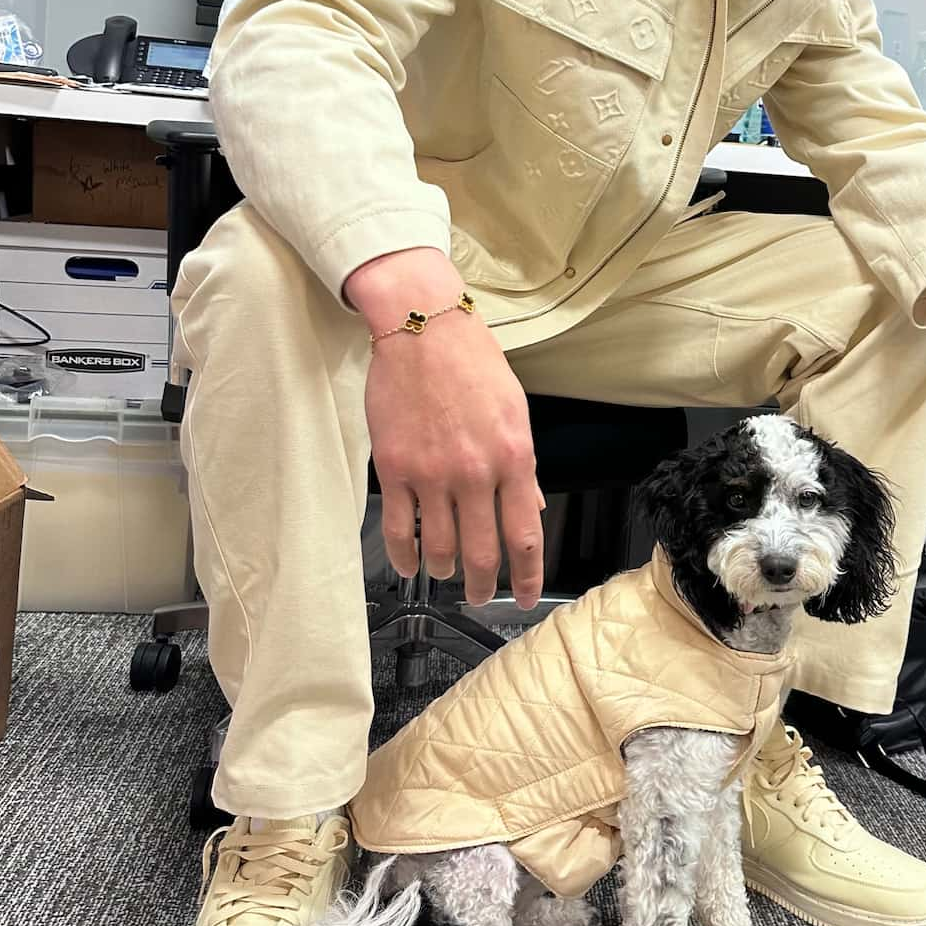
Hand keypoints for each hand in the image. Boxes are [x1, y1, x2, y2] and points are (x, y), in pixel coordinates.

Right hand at [348, 249, 544, 606]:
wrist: (424, 329)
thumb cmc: (472, 362)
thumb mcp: (515, 411)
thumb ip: (522, 466)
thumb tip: (530, 507)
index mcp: (514, 456)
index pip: (526, 535)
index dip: (528, 575)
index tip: (526, 595)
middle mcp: (476, 471)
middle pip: (482, 552)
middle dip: (482, 584)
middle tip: (480, 595)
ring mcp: (433, 473)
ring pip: (440, 547)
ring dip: (446, 571)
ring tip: (447, 573)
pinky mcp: (395, 468)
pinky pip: (399, 528)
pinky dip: (405, 556)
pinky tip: (411, 564)